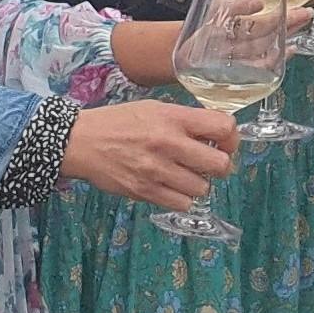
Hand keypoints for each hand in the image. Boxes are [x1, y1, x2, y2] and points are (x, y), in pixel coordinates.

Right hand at [59, 101, 235, 209]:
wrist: (81, 141)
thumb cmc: (120, 122)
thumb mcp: (154, 109)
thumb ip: (185, 120)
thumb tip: (216, 133)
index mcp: (173, 118)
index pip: (223, 127)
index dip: (231, 137)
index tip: (224, 142)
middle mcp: (169, 144)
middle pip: (221, 164)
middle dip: (221, 166)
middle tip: (210, 164)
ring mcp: (157, 170)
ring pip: (203, 188)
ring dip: (198, 183)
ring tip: (185, 175)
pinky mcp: (145, 192)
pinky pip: (182, 203)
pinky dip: (182, 198)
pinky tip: (172, 187)